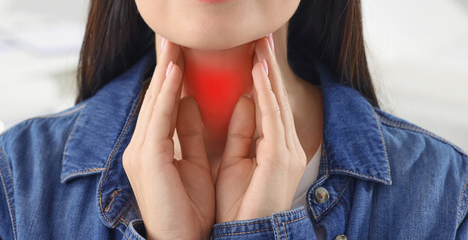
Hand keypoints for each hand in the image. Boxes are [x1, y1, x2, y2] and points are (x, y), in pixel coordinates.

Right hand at [122, 39, 214, 238]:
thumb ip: (191, 131)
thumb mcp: (194, 162)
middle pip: (155, 99)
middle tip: (172, 39)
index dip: (171, 78)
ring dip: (165, 73)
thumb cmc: (190, 208)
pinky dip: (166, 95)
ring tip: (173, 46)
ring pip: (154, 104)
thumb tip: (191, 101)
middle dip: (165, 68)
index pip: (162, 105)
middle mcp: (141, 146)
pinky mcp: (147, 159)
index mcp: (153, 148)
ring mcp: (140, 152)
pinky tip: (174, 73)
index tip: (180, 53)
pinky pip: (158, 120)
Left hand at [215, 35, 306, 221]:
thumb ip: (241, 131)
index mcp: (277, 149)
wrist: (245, 236)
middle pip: (278, 100)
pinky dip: (266, 94)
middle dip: (268, 69)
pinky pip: (272, 119)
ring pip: (278, 104)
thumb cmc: (239, 205)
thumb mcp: (236, 160)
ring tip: (260, 47)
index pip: (270, 107)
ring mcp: (288, 153)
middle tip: (261, 41)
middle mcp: (287, 147)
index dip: (263, 80)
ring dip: (268, 74)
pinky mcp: (281, 159)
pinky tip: (258, 73)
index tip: (254, 56)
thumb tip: (244, 100)